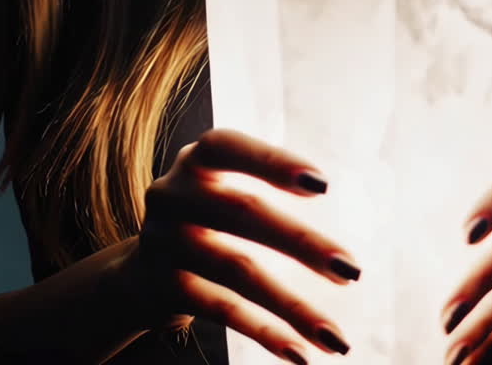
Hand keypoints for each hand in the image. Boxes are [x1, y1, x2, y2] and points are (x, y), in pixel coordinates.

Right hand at [127, 127, 360, 361]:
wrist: (139, 271)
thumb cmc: (206, 219)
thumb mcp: (222, 189)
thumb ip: (262, 189)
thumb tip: (336, 238)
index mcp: (196, 158)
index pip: (230, 147)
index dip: (273, 162)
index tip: (322, 185)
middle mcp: (173, 192)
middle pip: (242, 212)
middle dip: (302, 243)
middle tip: (352, 270)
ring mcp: (163, 240)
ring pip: (235, 269)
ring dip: (292, 305)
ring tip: (336, 337)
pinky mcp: (162, 286)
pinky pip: (219, 309)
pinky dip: (263, 331)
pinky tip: (299, 352)